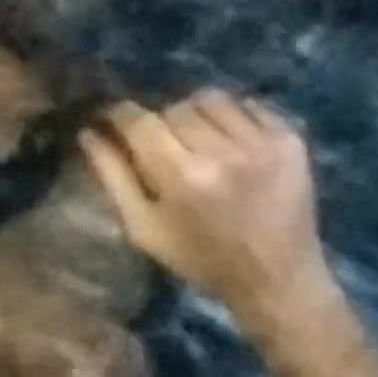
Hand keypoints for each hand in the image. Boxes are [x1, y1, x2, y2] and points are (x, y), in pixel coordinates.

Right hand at [77, 89, 325, 303]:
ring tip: (201, 141)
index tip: (117, 119)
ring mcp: (260, 142)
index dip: (121, 115)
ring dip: (198, 114)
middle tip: (167, 146)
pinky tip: (233, 143)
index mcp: (182, 176)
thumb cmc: (202, 260)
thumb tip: (88, 133)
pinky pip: (250, 105)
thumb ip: (114, 178)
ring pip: (212, 99)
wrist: (276, 277)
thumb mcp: (146, 229)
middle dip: (163, 122)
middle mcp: (222, 151)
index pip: (139, 120)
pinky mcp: (289, 139)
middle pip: (175, 107)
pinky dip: (235, 117)